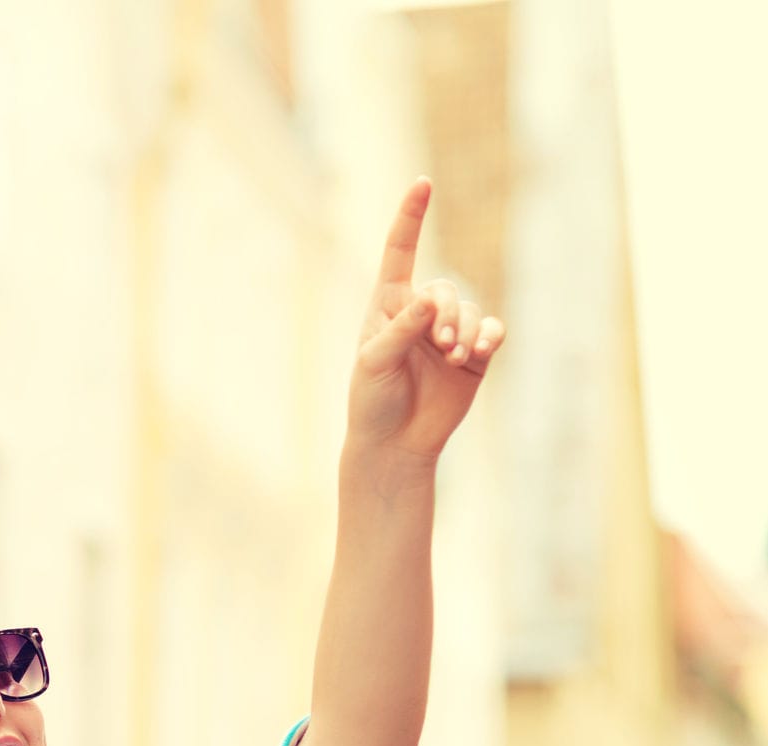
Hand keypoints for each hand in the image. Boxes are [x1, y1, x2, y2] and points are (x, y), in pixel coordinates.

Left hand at [347, 178, 505, 463]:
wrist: (395, 443)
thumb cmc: (372, 401)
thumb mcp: (375, 364)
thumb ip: (401, 329)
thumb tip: (429, 299)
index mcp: (387, 306)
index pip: (400, 252)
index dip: (411, 218)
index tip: (422, 183)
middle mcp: (420, 313)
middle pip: (446, 288)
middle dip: (448, 313)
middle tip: (441, 345)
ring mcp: (449, 332)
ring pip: (470, 309)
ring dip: (467, 329)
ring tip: (456, 356)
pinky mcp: (474, 353)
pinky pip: (491, 329)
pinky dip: (490, 334)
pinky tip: (483, 349)